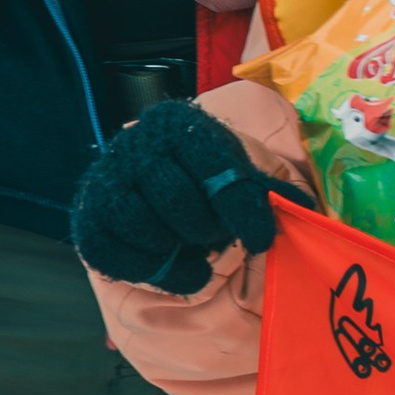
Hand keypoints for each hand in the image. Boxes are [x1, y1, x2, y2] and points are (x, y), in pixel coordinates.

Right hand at [71, 99, 281, 294]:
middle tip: (216, 235)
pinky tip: (173, 265)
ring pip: (143, 228)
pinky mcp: (89, 220)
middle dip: (207, 230)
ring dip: (180, 252)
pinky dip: (152, 270)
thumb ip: (274, 189)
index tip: (261, 238)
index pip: (212, 165)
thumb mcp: (245, 175)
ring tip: (197, 250)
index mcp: (179, 123)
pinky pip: (114, 253)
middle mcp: (135, 142)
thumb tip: (305, 209)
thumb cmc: (209, 185)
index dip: (242, 209)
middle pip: (177, 201)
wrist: (156, 194)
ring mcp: (106, 180)